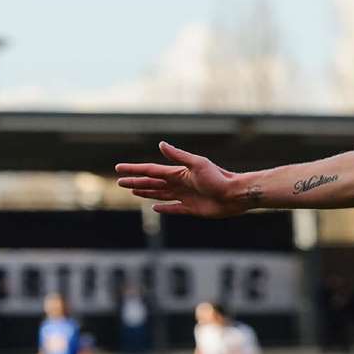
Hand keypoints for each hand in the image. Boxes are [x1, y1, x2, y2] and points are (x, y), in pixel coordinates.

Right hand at [115, 142, 252, 217]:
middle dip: (135, 182)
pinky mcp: (191, 209)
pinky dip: (164, 208)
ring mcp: (184, 197)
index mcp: (177, 173)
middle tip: (119, 182)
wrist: (235, 194)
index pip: (150, 171)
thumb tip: (160, 144)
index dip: (134, 169)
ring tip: (133, 191)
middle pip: (152, 183)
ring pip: (160, 194)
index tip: (118, 168)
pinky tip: (155, 208)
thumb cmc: (218, 177)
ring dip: (146, 193)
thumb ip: (178, 156)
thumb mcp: (197, 164)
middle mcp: (179, 184)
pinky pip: (173, 209)